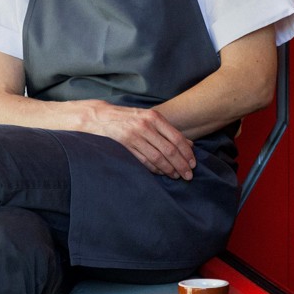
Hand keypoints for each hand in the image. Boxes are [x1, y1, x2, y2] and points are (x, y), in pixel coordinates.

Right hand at [76, 100, 196, 180]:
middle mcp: (145, 126)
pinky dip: (155, 169)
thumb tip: (190, 145)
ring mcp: (134, 137)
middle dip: (181, 165)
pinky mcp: (124, 147)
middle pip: (169, 150)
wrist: (100, 117)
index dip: (187, 153)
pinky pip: (144, 162)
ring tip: (177, 176)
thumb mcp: (149, 118)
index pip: (177, 138)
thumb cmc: (128, 118)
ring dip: (169, 170)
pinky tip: (162, 173)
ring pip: (157, 158)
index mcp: (154, 117)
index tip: (193, 164)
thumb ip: (168, 130)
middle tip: (189, 175)